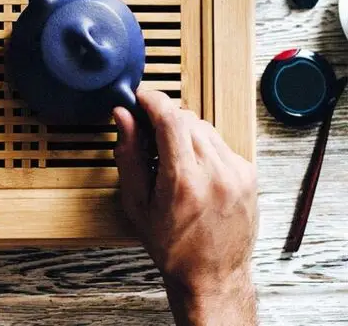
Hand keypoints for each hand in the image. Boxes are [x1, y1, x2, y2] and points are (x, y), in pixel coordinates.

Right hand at [113, 90, 257, 323]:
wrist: (212, 275)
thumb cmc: (171, 246)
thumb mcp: (138, 204)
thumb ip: (129, 155)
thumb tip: (122, 117)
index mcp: (184, 181)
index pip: (171, 119)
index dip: (152, 100)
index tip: (140, 96)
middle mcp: (216, 173)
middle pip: (187, 119)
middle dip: (164, 118)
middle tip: (146, 132)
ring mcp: (237, 173)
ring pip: (204, 128)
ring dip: (183, 131)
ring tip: (169, 157)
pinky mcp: (248, 174)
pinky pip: (220, 144)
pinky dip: (202, 146)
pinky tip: (191, 169)